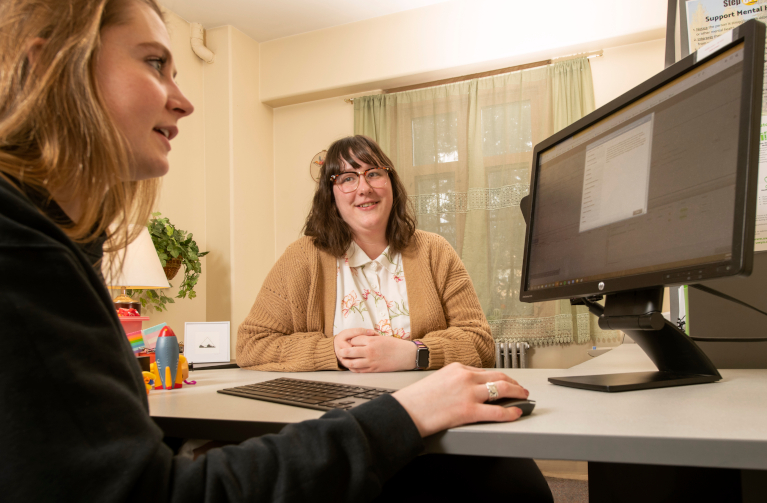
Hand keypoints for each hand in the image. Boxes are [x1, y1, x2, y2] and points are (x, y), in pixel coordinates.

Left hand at [336, 333, 416, 372]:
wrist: (406, 355)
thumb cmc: (395, 345)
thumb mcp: (381, 337)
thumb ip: (370, 338)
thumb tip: (359, 338)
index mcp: (372, 341)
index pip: (354, 340)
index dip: (350, 341)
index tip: (349, 342)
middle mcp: (369, 351)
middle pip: (350, 351)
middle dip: (343, 351)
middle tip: (339, 351)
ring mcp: (371, 361)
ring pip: (352, 363)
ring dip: (346, 361)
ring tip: (343, 360)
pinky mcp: (374, 369)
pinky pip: (360, 370)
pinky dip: (354, 369)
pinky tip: (352, 367)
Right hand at [392, 362, 529, 436]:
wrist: (405, 411)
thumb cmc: (416, 399)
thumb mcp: (437, 380)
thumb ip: (455, 381)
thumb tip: (468, 390)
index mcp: (457, 368)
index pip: (486, 371)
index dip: (501, 377)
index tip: (507, 382)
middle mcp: (465, 377)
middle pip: (499, 376)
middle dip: (514, 383)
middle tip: (522, 389)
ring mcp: (468, 393)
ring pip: (502, 389)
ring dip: (518, 393)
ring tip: (524, 398)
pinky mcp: (469, 411)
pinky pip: (497, 411)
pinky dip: (511, 413)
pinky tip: (517, 413)